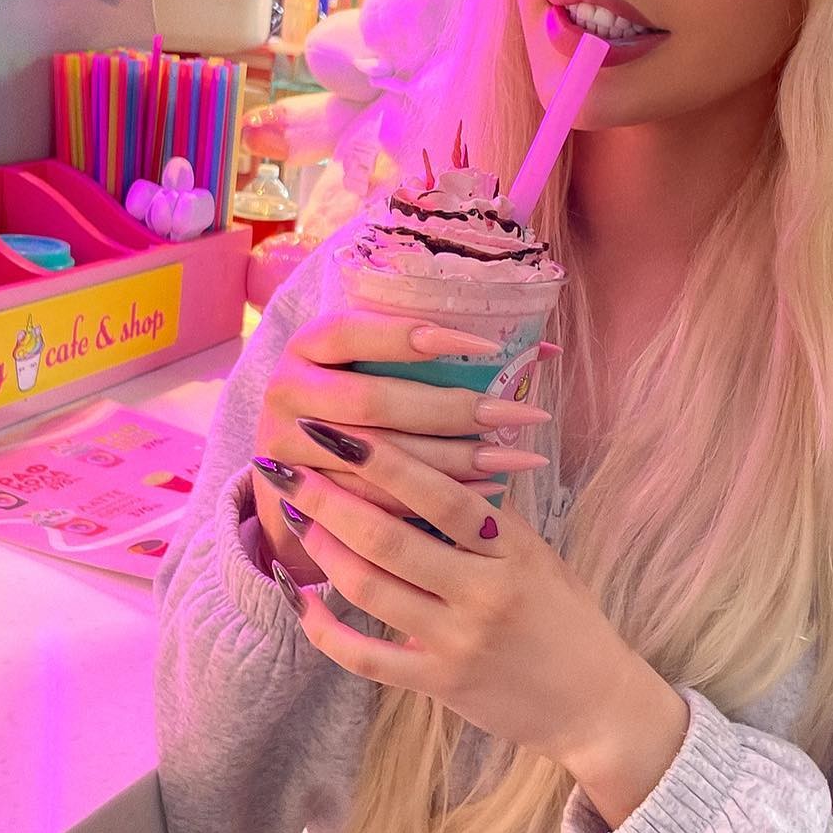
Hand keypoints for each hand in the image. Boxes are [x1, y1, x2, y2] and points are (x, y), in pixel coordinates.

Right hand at [253, 309, 553, 584]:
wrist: (290, 464)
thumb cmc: (355, 398)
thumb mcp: (375, 364)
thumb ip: (442, 351)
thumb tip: (545, 349)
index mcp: (308, 344)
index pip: (357, 331)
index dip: (415, 338)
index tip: (486, 347)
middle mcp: (288, 389)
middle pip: (375, 402)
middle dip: (454, 410)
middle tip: (521, 414)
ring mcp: (287, 446)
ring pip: (380, 457)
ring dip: (456, 459)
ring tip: (519, 457)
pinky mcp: (302, 496)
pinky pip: (378, 500)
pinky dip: (435, 495)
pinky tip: (489, 490)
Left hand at [255, 426, 688, 824]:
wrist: (594, 704)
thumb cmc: (564, 618)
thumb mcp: (538, 556)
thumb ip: (486, 520)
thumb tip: (423, 462)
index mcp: (513, 550)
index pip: (442, 495)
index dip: (386, 461)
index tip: (341, 431)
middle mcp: (485, 593)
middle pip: (390, 538)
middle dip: (331, 499)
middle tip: (290, 468)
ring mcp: (459, 641)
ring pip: (370, 588)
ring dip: (323, 549)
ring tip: (295, 517)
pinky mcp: (438, 684)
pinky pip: (364, 656)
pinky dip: (322, 625)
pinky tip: (298, 596)